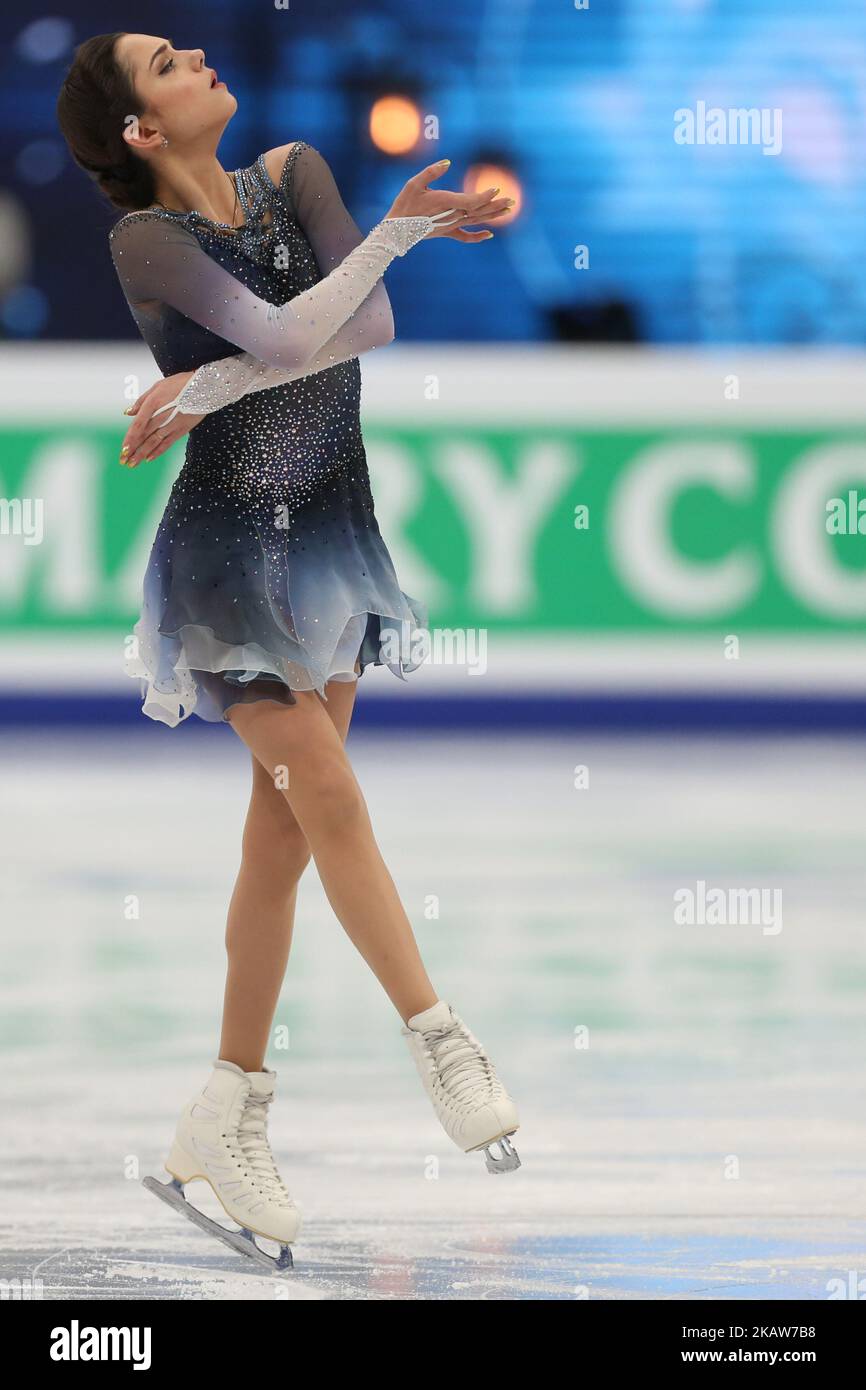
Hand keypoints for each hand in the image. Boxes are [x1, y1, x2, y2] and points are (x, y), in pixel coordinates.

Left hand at [119, 371, 204, 467]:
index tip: (123, 449)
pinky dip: (158, 451)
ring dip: (142, 454)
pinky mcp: (181, 430)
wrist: (203, 387)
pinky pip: (167, 443)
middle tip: (123, 461)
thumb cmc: (180, 383)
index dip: (130, 439)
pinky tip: (149, 459)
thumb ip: (141, 401)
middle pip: (144, 436)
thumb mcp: (158, 386)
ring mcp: (172, 424)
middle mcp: (161, 416)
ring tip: (132, 464)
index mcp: (153, 403)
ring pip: (154, 442)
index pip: (138, 425)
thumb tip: (128, 412)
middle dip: (132, 450)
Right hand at [385, 159, 513, 243]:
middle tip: (513, 201)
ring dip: (493, 216)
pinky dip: (477, 236)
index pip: (471, 201)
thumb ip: (431, 171)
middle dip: (496, 205)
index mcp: (445, 203)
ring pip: (476, 221)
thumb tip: (448, 162)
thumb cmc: (404, 204)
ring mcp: (450, 225)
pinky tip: (489, 234)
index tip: (497, 190)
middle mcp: (451, 216)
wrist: (396, 230)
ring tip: (508, 210)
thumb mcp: (414, 183)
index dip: (485, 196)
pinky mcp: (447, 232)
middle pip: (479, 211)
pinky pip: (465, 236)